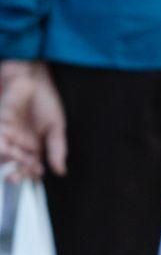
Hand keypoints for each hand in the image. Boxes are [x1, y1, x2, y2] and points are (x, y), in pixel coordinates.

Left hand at [0, 60, 66, 181]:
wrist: (30, 77)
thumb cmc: (45, 98)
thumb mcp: (56, 124)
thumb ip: (57, 148)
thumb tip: (61, 170)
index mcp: (35, 143)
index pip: (32, 165)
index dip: (32, 173)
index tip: (35, 176)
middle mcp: (19, 142)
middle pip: (15, 164)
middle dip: (15, 173)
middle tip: (16, 177)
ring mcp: (7, 134)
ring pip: (4, 155)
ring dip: (7, 161)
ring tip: (14, 160)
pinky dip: (2, 148)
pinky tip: (7, 149)